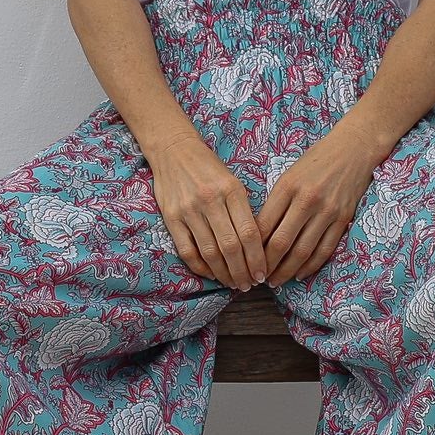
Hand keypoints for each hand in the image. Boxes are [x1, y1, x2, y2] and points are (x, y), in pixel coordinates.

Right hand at [147, 130, 267, 292]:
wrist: (173, 150)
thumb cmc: (208, 167)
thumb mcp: (233, 181)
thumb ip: (243, 210)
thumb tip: (256, 246)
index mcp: (231, 190)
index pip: (249, 233)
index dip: (257, 259)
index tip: (263, 273)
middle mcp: (210, 200)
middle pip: (231, 247)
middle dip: (242, 271)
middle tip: (249, 285)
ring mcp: (189, 211)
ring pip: (210, 252)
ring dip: (224, 274)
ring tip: (233, 283)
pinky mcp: (171, 218)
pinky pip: (187, 251)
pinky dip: (201, 267)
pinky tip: (212, 274)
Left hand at [255, 126, 375, 287]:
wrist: (353, 149)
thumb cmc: (315, 161)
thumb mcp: (288, 175)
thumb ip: (275, 203)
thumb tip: (258, 234)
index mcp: (287, 187)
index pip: (264, 225)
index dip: (252, 248)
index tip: (245, 260)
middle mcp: (307, 200)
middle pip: (281, 242)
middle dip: (266, 265)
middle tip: (256, 278)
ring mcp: (327, 211)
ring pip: (303, 251)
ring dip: (287, 270)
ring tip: (275, 281)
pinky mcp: (343, 219)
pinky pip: (325, 249)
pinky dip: (311, 266)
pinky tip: (299, 274)